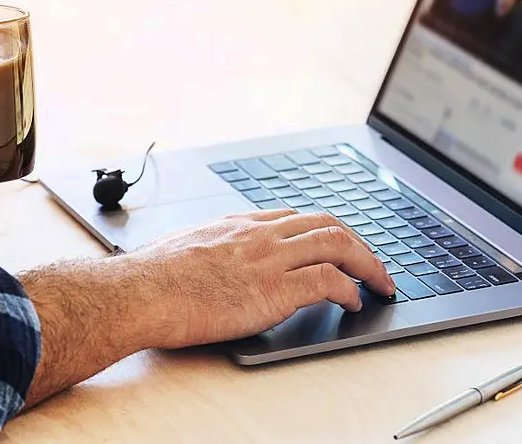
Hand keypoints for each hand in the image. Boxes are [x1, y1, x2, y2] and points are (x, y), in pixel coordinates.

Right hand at [19, 210, 397, 406]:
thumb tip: (209, 263)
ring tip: (382, 283)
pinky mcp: (275, 289)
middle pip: (327, 224)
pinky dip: (350, 290)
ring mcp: (270, 259)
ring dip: (369, 264)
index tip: (338, 243)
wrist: (139, 292)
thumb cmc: (149, 278)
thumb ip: (209, 249)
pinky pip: (329, 281)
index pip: (295, 217)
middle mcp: (260, 234)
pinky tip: (355, 303)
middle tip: (373, 264)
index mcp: (238, 224)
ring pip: (339, 245)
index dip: (324, 231)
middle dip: (358, 242)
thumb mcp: (183, 248)